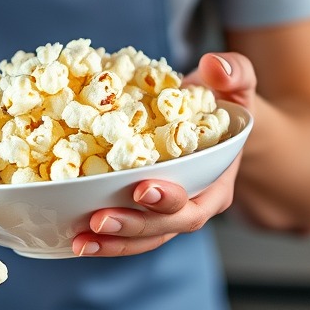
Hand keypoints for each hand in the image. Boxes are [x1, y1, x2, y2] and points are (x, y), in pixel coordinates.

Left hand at [71, 51, 256, 256]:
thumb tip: (214, 66)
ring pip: (142, 238)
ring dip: (112, 242)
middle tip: (99, 220)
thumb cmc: (222, 101)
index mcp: (216, 180)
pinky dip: (102, 240)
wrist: (211, 119)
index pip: (197, 201)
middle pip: (165, 226)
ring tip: (81, 242)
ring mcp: (165, 212)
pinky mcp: (141, 211)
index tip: (143, 189)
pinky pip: (125, 233)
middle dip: (133, 225)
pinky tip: (74, 239)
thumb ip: (233, 72)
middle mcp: (193, 203)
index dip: (171, 199)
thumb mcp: (236, 82)